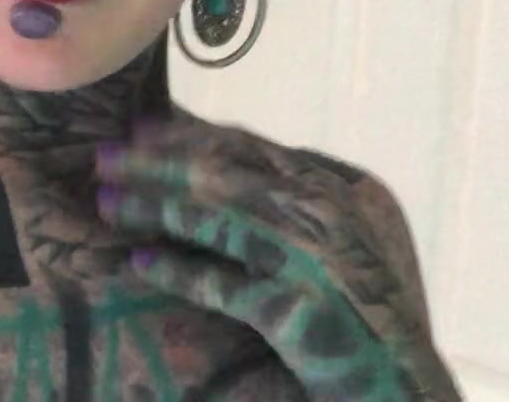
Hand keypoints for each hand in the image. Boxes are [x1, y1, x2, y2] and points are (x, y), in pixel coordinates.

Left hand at [95, 120, 459, 400]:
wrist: (404, 386)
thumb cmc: (371, 320)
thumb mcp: (347, 246)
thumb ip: (299, 210)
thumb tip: (222, 180)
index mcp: (339, 190)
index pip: (250, 150)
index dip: (190, 138)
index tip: (142, 132)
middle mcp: (327, 215)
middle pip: (225, 175)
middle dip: (158, 162)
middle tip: (104, 155)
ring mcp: (314, 260)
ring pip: (217, 218)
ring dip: (154, 205)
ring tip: (106, 201)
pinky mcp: (299, 310)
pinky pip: (222, 282)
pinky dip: (177, 270)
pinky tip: (140, 263)